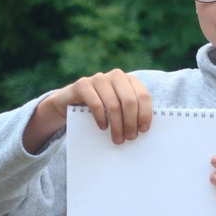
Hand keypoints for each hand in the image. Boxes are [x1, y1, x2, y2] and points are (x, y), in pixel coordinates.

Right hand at [23, 70, 151, 153]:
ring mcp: (99, 78)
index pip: (143, 96)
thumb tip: (143, 129)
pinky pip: (96, 104)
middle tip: (130, 137)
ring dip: (117, 125)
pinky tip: (103, 127)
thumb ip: (131, 112)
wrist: (70, 102)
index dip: (145, 114)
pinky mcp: (82, 84)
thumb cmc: (101, 108)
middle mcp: (116, 76)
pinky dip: (101, 118)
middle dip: (131, 122)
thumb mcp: (119, 108)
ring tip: (118, 138)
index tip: (143, 130)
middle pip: (130, 101)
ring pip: (113, 105)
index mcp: (129, 80)